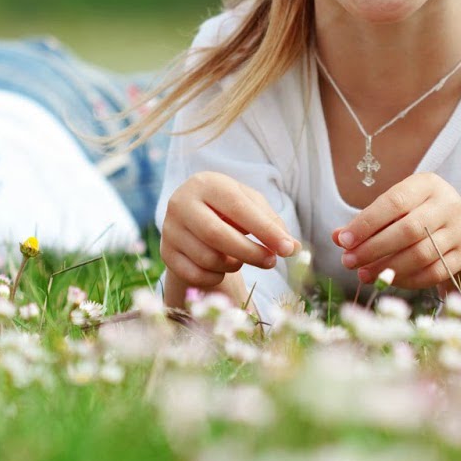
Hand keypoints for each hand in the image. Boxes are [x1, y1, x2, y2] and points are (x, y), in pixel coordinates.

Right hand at [161, 171, 297, 300]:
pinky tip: (221, 268)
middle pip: (218, 235)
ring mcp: (169, 229)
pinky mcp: (166, 253)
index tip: (288, 249)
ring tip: (240, 258)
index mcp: (206, 183)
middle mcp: (181, 203)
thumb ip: (273, 224)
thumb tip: (295, 249)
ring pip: (208, 258)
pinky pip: (196, 275)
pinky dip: (216, 277)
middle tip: (271, 262)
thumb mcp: (251, 206)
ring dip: (233, 265)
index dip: (265, 230)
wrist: (193, 217)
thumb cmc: (228, 209)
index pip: (239, 208)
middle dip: (250, 253)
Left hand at [333, 173, 460, 295]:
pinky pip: (434, 272)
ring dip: (388, 268)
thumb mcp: (396, 208)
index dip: (367, 223)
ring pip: (421, 254)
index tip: (344, 241)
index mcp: (428, 184)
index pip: (395, 202)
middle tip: (348, 262)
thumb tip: (338, 237)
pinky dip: (407, 280)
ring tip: (363, 274)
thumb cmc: (417, 213)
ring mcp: (460, 231)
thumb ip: (368, 221)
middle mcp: (448, 204)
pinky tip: (388, 280)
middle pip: (408, 230)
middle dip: (374, 249)